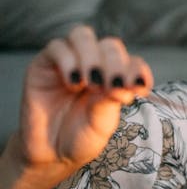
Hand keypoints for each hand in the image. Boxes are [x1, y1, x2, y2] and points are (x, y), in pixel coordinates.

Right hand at [18, 25, 152, 172]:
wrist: (50, 152)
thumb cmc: (80, 138)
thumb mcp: (101, 124)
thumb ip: (110, 102)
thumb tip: (124, 86)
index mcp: (116, 77)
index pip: (132, 62)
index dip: (137, 70)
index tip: (139, 87)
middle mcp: (95, 64)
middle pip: (110, 45)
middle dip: (115, 63)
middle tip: (112, 85)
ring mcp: (70, 60)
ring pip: (83, 36)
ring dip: (91, 56)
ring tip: (91, 82)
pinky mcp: (44, 63)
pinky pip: (57, 47)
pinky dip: (68, 61)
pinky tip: (73, 82)